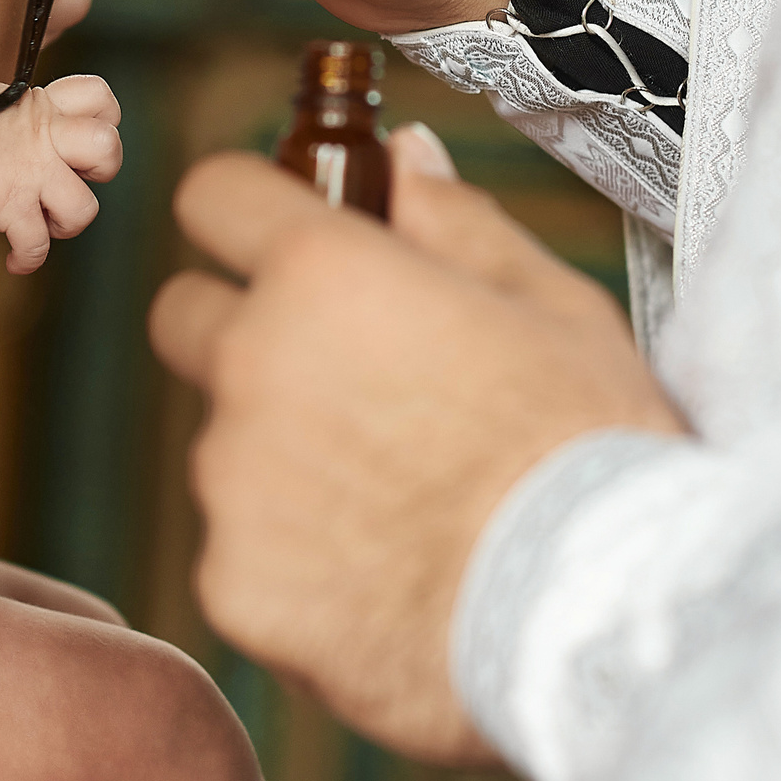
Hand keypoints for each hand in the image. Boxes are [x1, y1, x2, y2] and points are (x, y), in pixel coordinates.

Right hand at [0, 75, 123, 270]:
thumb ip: (26, 117)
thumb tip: (33, 134)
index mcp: (43, 107)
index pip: (100, 97)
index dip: (105, 119)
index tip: (83, 136)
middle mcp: (45, 138)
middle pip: (109, 149)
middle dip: (102, 171)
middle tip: (74, 179)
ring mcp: (32, 173)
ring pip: (85, 209)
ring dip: (68, 225)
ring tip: (46, 225)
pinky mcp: (11, 207)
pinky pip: (37, 245)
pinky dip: (28, 260)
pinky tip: (16, 261)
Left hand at [150, 127, 686, 759]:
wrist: (595, 620)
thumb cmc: (590, 453)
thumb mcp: (554, 305)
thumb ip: (456, 224)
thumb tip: (404, 160)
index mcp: (326, 274)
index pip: (215, 196)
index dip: (247, 212)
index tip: (278, 239)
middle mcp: (255, 363)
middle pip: (185, 317)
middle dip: (241, 333)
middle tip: (345, 383)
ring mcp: (232, 480)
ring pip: (224, 447)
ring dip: (282, 462)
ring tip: (400, 509)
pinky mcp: (231, 583)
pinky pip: (242, 554)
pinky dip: (294, 565)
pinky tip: (384, 582)